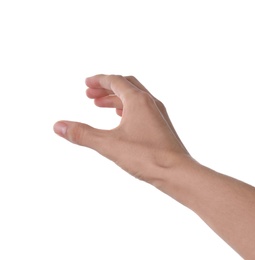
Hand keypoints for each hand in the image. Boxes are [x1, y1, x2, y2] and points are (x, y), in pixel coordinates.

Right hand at [54, 74, 190, 184]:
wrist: (178, 173)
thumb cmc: (146, 157)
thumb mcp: (109, 144)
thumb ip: (83, 134)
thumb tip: (58, 126)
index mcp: (138, 100)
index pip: (115, 81)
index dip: (98, 80)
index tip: (86, 84)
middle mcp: (150, 102)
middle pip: (125, 85)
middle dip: (106, 87)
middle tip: (89, 94)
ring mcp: (158, 114)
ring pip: (134, 98)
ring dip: (115, 98)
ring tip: (100, 105)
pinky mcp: (161, 126)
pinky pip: (141, 109)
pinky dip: (127, 108)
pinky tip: (121, 117)